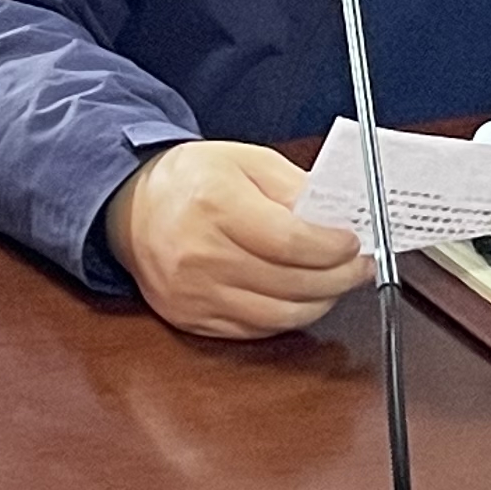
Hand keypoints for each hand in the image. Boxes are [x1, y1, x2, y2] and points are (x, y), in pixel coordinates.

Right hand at [103, 140, 368, 338]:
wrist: (130, 208)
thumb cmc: (189, 180)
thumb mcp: (245, 160)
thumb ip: (294, 185)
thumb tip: (339, 213)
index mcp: (216, 204)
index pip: (290, 241)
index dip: (332, 248)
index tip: (354, 243)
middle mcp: (201, 254)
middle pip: (290, 283)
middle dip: (338, 277)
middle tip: (360, 266)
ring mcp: (194, 293)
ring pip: (279, 315)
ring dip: (319, 302)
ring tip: (336, 283)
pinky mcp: (191, 319)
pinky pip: (255, 329)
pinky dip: (286, 317)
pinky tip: (300, 298)